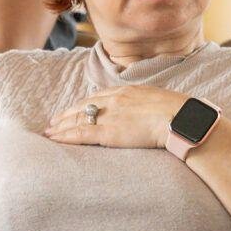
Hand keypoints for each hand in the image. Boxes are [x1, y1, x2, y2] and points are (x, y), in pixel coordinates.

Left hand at [45, 85, 188, 149]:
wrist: (180, 118)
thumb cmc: (178, 112)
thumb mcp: (159, 99)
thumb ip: (145, 103)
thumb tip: (146, 111)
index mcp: (127, 91)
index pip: (98, 97)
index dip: (83, 105)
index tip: (74, 110)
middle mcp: (114, 99)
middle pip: (83, 107)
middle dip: (66, 114)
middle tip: (54, 122)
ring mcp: (109, 115)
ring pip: (77, 119)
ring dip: (61, 126)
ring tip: (50, 132)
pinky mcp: (108, 132)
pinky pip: (80, 134)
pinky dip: (65, 136)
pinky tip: (55, 139)